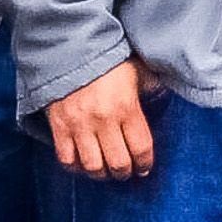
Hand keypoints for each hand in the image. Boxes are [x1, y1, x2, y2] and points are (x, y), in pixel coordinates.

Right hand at [50, 59, 154, 179]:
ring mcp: (79, 125)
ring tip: (104, 170)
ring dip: (101, 173)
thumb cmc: (107, 58)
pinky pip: (67, 159)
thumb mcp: (137, 70)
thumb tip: (162, 98)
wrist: (69, 47)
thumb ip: (150, 88)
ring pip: (93, 167)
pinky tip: (82, 162)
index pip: (141, 148)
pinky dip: (75, 167)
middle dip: (124, 172)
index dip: (144, 164)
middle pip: (118, 163)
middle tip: (125, 171)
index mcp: (126, 107)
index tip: (144, 168)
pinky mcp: (59, 126)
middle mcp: (103, 120)